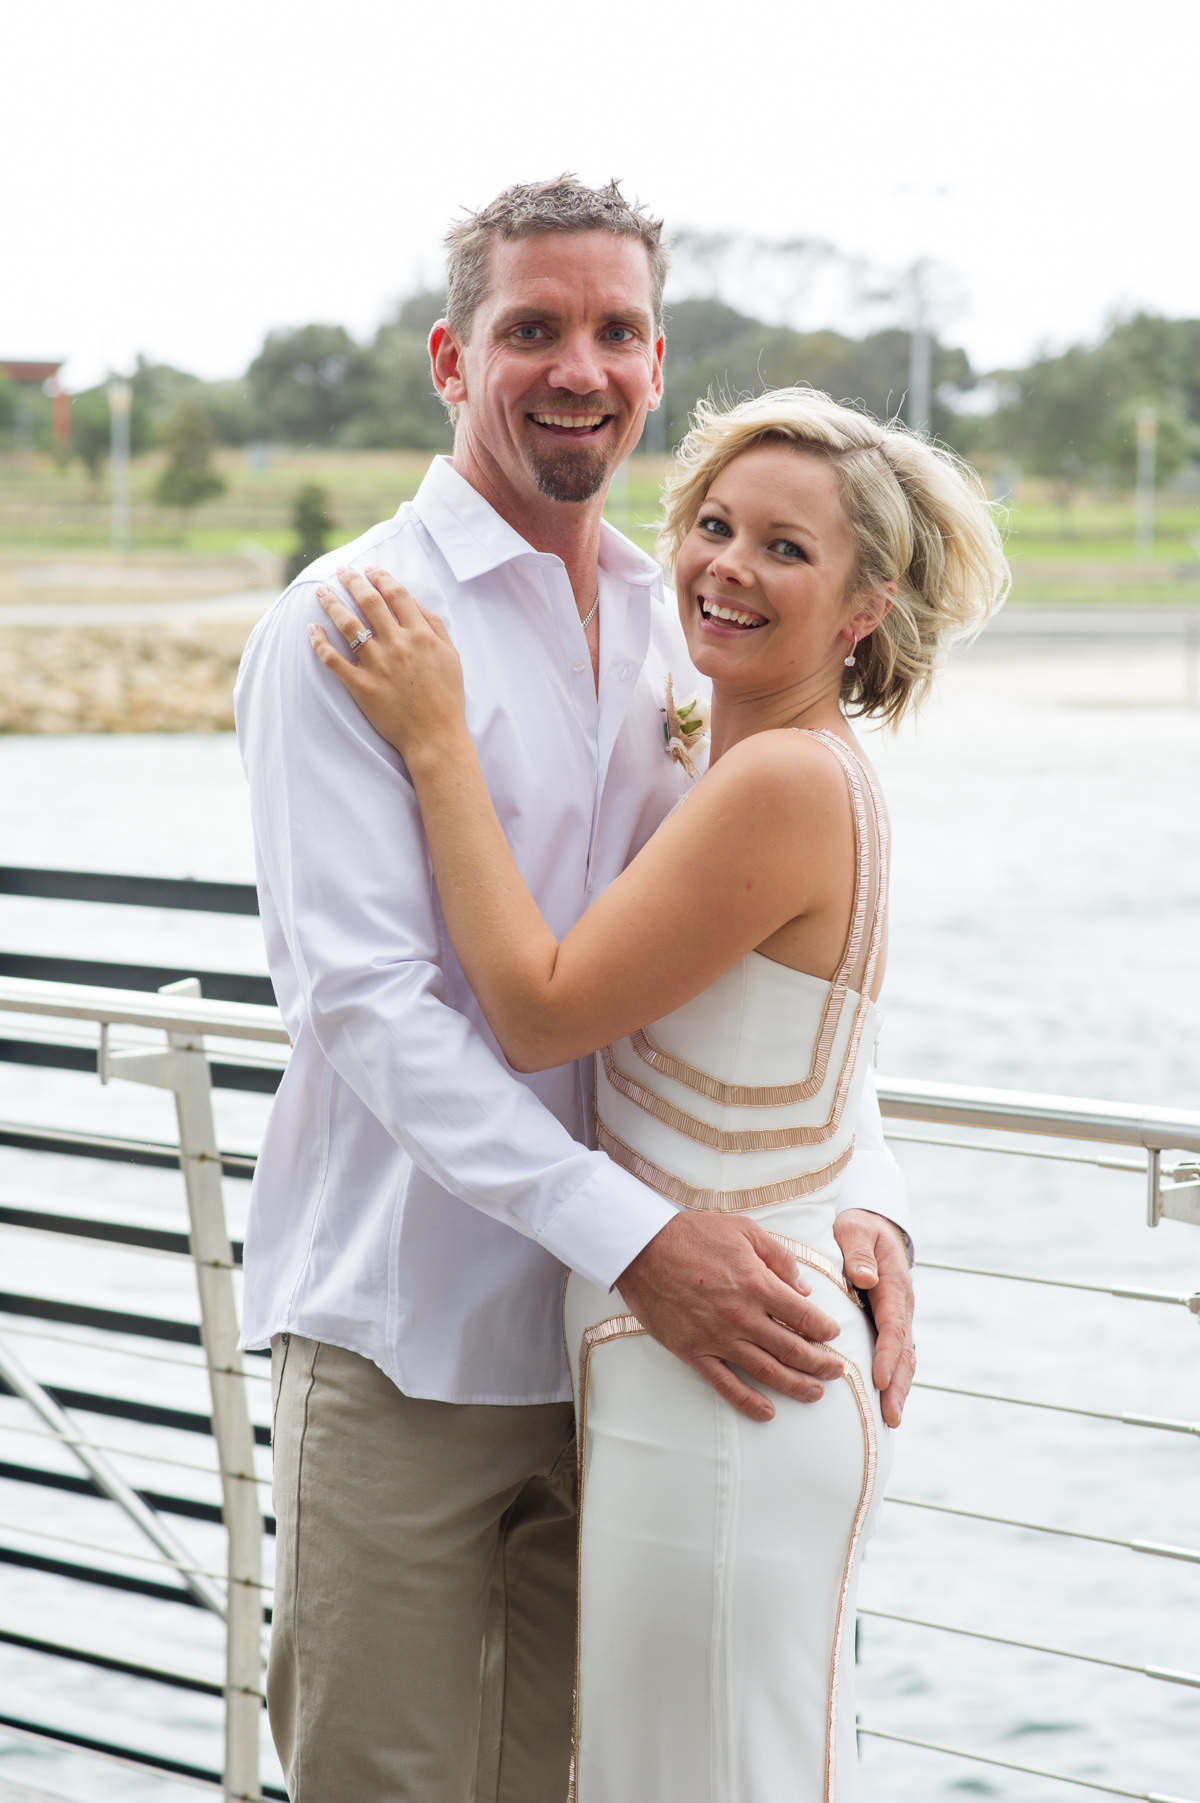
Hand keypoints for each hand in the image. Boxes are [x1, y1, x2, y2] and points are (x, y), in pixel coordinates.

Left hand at [309, 565, 465, 762]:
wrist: (436, 736)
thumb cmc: (447, 697)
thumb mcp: (451, 656)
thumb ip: (434, 625)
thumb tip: (415, 601)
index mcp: (420, 635)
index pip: (396, 595)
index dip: (381, 577)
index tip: (370, 569)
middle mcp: (397, 644)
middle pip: (369, 603)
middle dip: (352, 581)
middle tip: (341, 570)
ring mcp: (377, 665)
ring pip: (348, 625)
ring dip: (332, 604)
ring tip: (321, 592)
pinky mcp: (362, 686)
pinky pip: (334, 660)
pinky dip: (320, 642)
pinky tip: (312, 629)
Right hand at [616, 1212, 845, 1423]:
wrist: (641, 1249)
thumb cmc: (693, 1234)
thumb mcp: (744, 1230)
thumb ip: (778, 1258)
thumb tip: (802, 1289)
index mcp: (756, 1284)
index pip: (803, 1316)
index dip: (824, 1329)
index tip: (833, 1335)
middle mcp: (741, 1316)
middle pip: (792, 1349)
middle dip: (820, 1363)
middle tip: (836, 1371)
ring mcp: (717, 1338)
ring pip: (766, 1371)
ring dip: (795, 1385)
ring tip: (815, 1393)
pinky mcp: (693, 1352)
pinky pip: (725, 1384)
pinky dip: (748, 1402)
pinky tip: (767, 1413)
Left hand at [832, 1209, 914, 1426]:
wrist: (875, 1227)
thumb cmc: (859, 1229)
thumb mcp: (855, 1230)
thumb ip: (859, 1252)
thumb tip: (866, 1278)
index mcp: (893, 1285)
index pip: (892, 1325)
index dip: (887, 1354)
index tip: (880, 1378)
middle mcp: (901, 1305)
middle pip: (904, 1350)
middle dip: (898, 1384)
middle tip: (890, 1415)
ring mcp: (899, 1317)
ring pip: (905, 1357)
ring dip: (900, 1388)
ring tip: (892, 1419)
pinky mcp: (892, 1324)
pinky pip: (898, 1354)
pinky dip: (897, 1379)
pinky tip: (888, 1402)